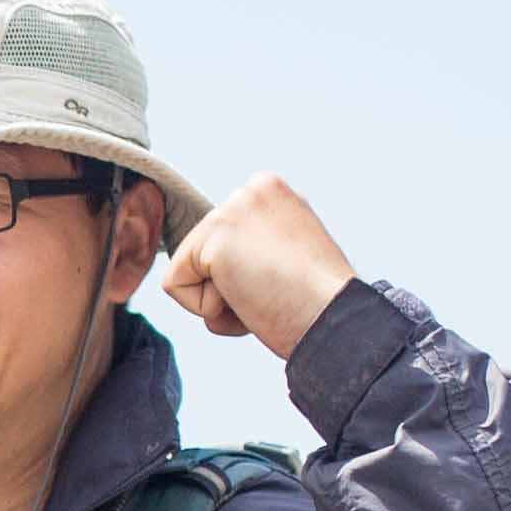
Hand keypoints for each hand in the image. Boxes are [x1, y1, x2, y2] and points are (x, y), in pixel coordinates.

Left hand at [159, 175, 354, 355]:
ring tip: (266, 296)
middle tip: (276, 293)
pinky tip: (248, 299)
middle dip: (230, 288)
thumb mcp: (288, 257)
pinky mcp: (215, 237)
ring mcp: (232, 210)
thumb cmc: (318, 304)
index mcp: (271, 191)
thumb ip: (255, 247)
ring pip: (188, 270)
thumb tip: (224, 262)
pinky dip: (206, 309)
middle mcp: (250, 190)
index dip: (246, 276)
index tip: (284, 282)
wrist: (335, 320)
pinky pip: (175, 286)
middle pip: (201, 254)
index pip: (222, 241)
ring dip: (222, 301)